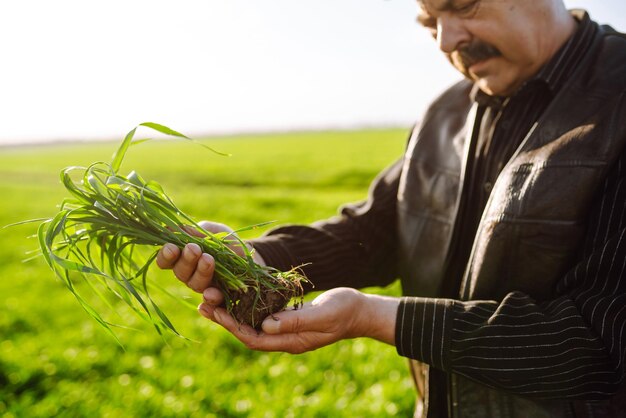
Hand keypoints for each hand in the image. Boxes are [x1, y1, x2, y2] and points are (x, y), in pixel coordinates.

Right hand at [155, 220, 264, 293]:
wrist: (252, 255)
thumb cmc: (227, 241)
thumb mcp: (214, 232)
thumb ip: (196, 232)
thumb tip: (174, 228)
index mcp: (183, 257)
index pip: (167, 261)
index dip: (166, 256)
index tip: (171, 247)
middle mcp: (190, 274)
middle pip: (181, 273)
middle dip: (186, 260)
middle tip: (194, 248)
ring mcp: (204, 287)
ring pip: (195, 284)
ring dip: (200, 272)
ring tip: (208, 259)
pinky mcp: (220, 298)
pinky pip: (212, 304)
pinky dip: (211, 300)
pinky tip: (212, 293)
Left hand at [198, 287, 399, 353]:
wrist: (361, 312)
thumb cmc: (345, 310)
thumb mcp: (322, 313)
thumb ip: (296, 320)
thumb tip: (265, 324)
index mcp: (291, 341)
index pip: (254, 338)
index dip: (233, 326)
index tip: (215, 312)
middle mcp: (284, 339)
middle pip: (247, 333)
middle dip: (224, 320)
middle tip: (203, 304)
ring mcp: (286, 330)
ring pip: (251, 325)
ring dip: (231, 314)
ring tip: (211, 300)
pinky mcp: (288, 319)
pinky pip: (261, 317)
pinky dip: (245, 307)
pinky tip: (235, 296)